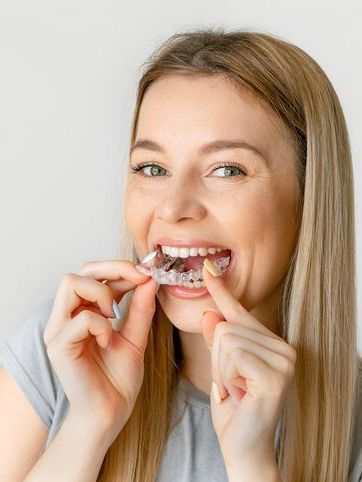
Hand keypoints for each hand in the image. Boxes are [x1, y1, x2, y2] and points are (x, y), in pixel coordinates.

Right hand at [43, 260, 157, 445]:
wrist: (110, 414)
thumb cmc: (118, 379)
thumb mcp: (136, 338)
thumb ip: (140, 309)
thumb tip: (149, 279)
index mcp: (82, 312)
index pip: (93, 273)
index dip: (121, 268)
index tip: (146, 274)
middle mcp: (66, 317)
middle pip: (80, 271)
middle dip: (114, 269)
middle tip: (138, 281)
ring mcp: (58, 330)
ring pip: (71, 283)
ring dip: (102, 293)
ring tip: (114, 317)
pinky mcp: (58, 345)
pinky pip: (82, 318)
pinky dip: (102, 325)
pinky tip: (108, 342)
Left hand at [200, 261, 295, 471]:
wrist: (242, 446)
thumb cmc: (232, 407)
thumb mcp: (220, 367)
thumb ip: (217, 339)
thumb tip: (211, 313)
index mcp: (271, 343)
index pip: (239, 311)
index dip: (221, 290)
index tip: (207, 267)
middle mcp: (284, 347)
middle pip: (226, 325)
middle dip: (218, 358)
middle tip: (232, 384)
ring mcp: (284, 361)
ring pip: (226, 338)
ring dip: (221, 369)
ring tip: (236, 389)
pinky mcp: (275, 375)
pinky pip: (232, 356)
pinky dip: (227, 376)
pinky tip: (240, 394)